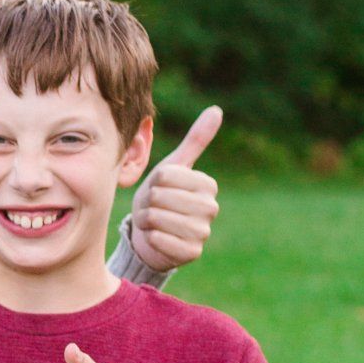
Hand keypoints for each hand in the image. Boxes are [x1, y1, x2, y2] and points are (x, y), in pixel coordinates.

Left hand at [127, 106, 220, 272]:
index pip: (165, 175)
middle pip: (160, 196)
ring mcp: (203, 232)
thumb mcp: (173, 167)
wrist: (150, 233)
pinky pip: (160, 239)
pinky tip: (156, 238)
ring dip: (146, 220)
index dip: (152, 182)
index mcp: (208, 185)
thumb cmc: (161, 196)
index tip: (158, 189)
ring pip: (159, 218)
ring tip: (153, 221)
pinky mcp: (192, 253)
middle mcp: (211, 208)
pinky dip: (150, 237)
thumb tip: (217, 110)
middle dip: (147, 202)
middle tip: (152, 207)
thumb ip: (196, 140)